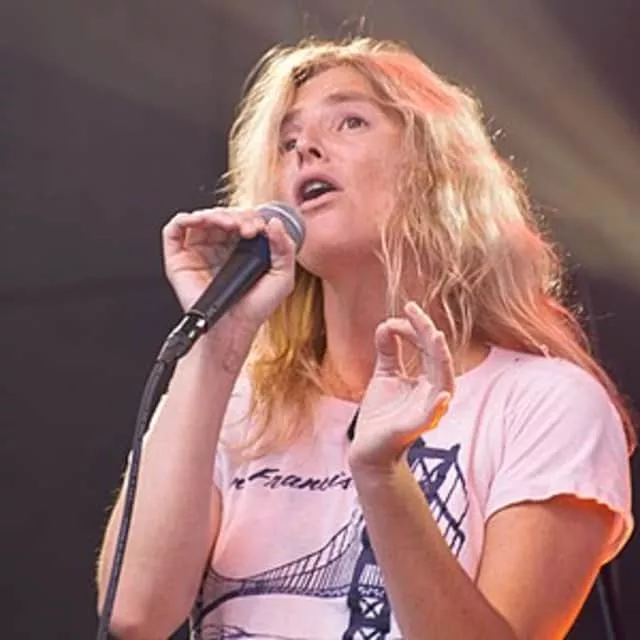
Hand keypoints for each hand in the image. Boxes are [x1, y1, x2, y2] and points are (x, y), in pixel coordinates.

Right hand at [162, 207, 296, 330]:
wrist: (234, 329)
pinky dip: (186, 219)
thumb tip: (275, 223)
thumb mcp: (282, 277)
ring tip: (230, 225)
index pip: (243, 218)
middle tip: (248, 228)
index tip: (261, 227)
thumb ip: (286, 248)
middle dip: (237, 216)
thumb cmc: (255, 308)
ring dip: (216, 214)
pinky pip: (176, 229)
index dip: (252, 217)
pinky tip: (201, 221)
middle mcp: (219, 246)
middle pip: (223, 215)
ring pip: (202, 217)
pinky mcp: (180, 258)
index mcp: (241, 247)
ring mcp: (199, 251)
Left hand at [348, 302, 454, 473]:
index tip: (401, 313)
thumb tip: (387, 323)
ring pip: (442, 381)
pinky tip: (442, 393)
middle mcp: (432, 393)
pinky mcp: (415, 427)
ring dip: (441, 359)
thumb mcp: (384, 375)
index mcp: (426, 380)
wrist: (368, 448)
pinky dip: (438, 405)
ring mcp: (426, 410)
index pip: (427, 347)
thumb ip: (388, 351)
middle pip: (437, 358)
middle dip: (427, 332)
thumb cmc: (381, 414)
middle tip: (413, 309)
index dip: (415, 328)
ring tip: (435, 336)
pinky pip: (431, 415)